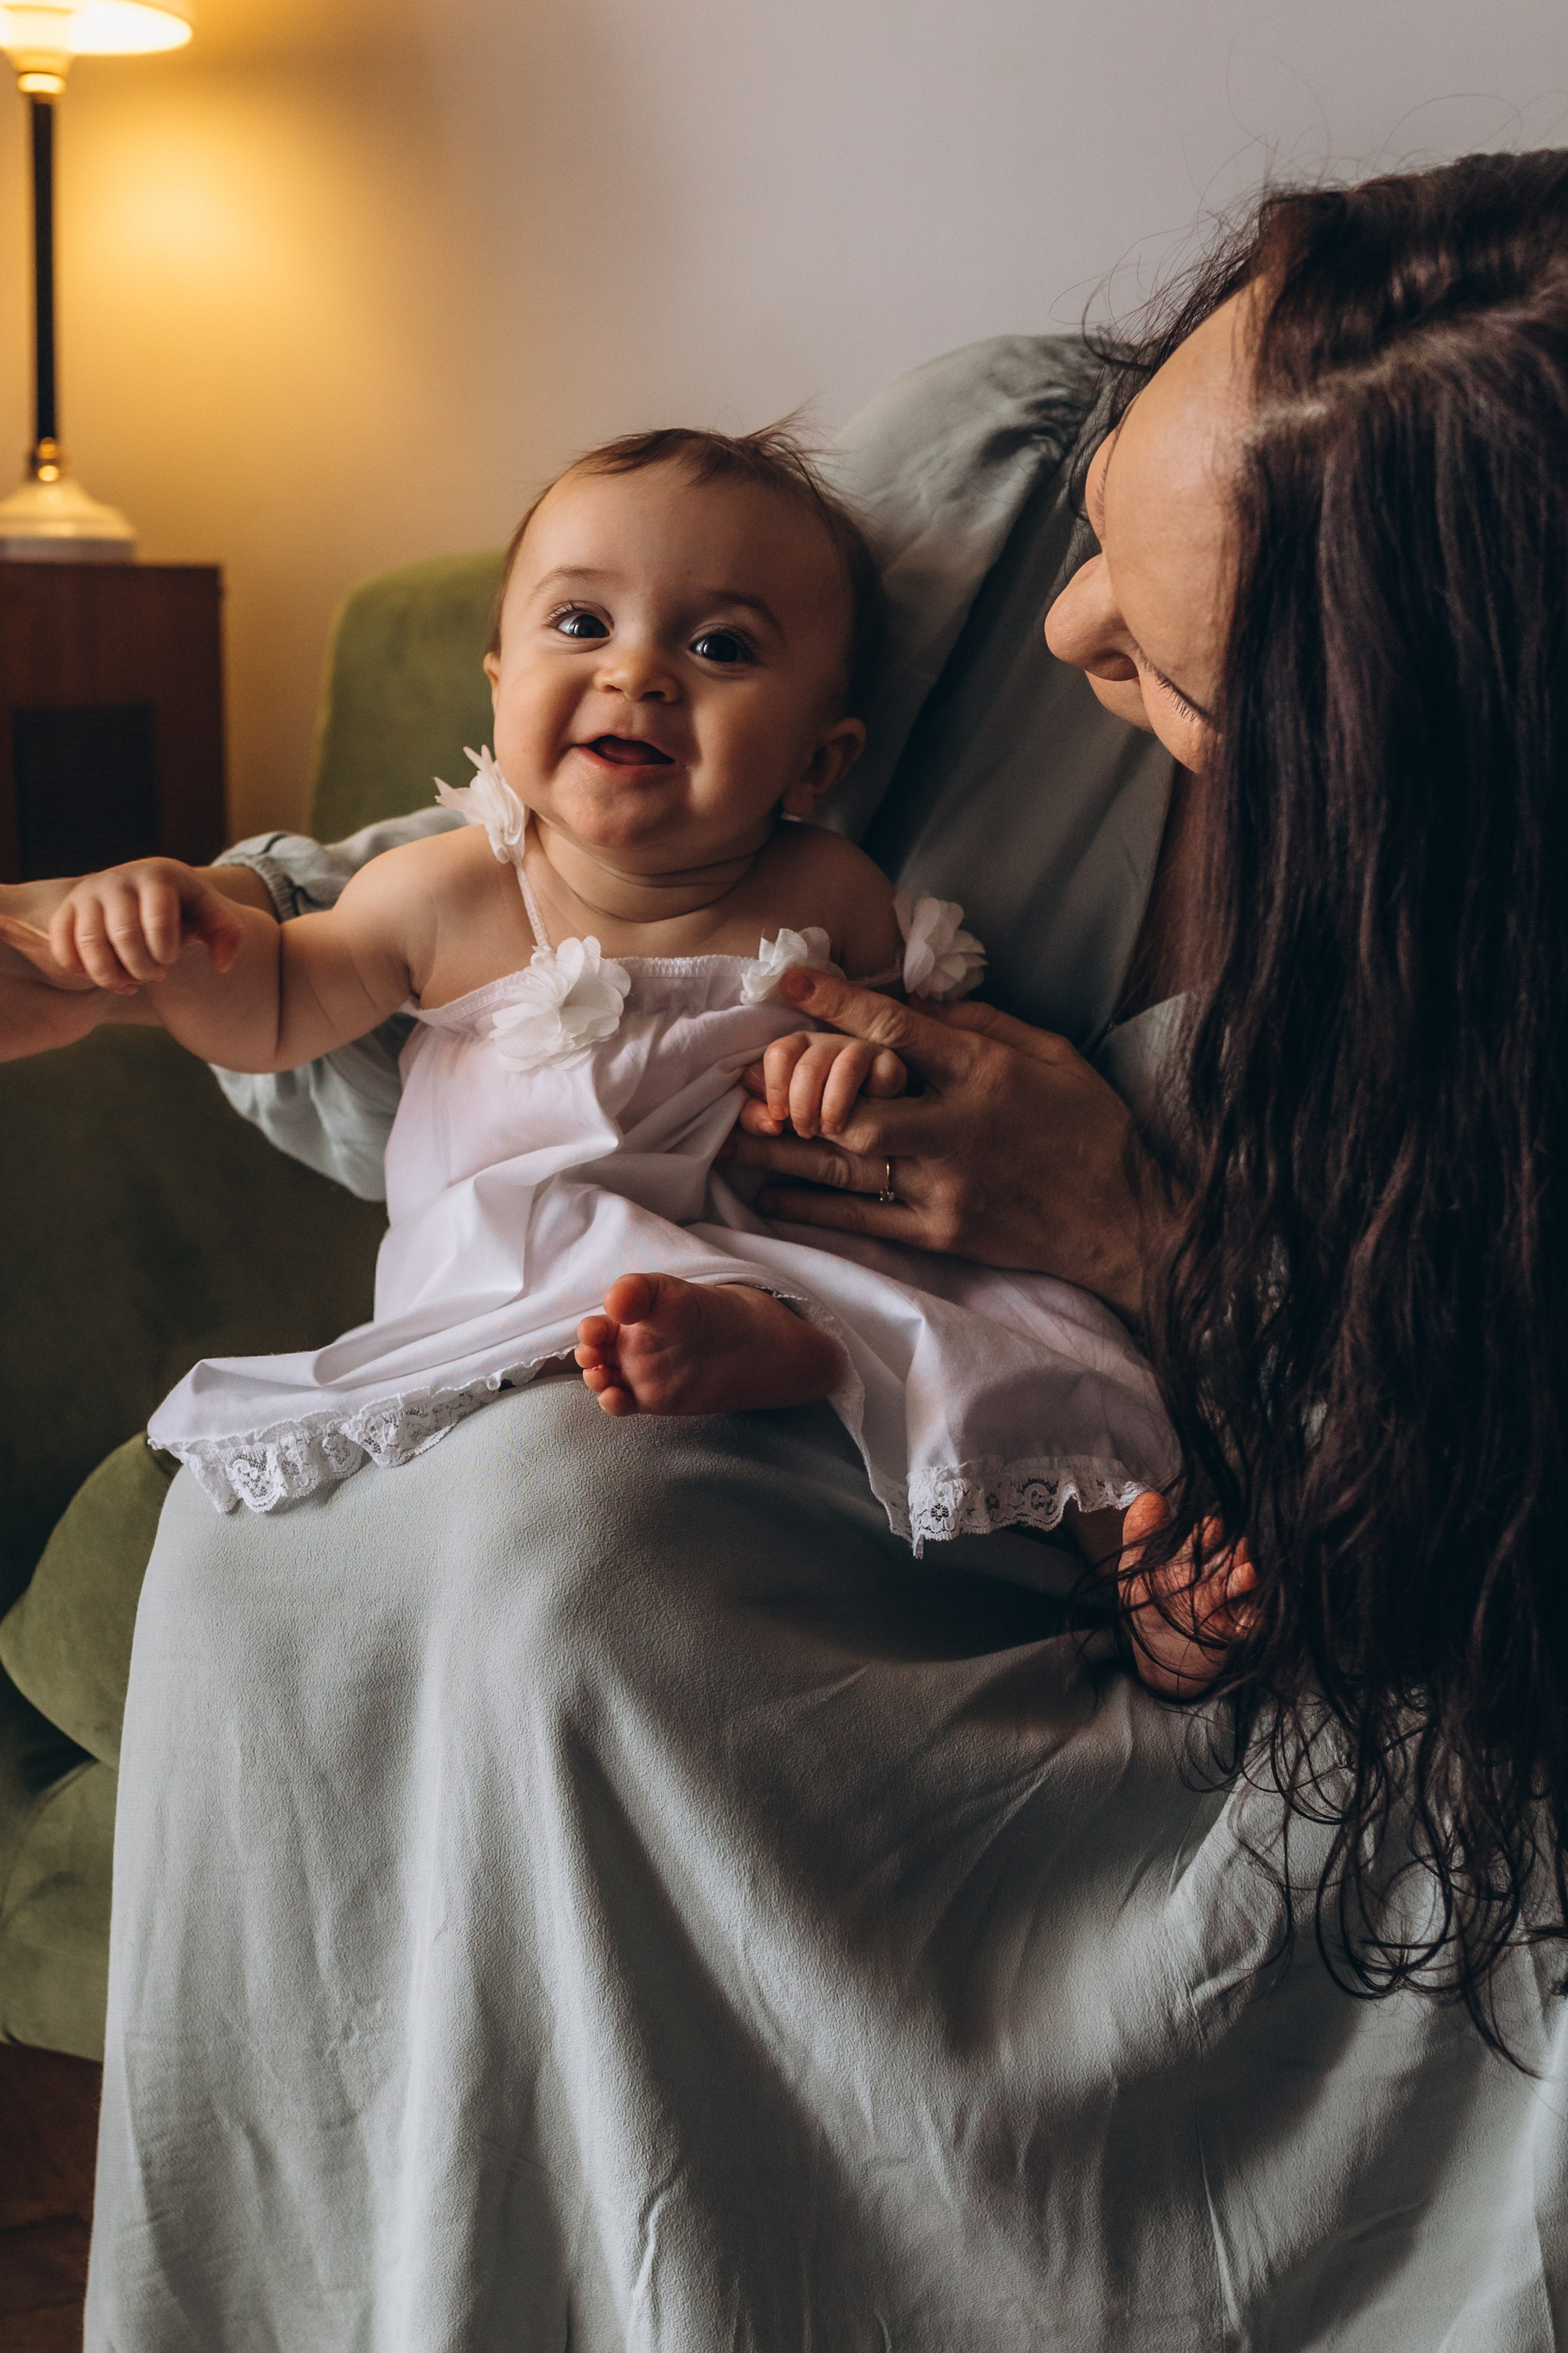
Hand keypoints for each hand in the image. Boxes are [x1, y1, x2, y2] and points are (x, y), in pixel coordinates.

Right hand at [47, 858, 244, 994]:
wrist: (150, 893)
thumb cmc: (186, 908)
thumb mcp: (214, 916)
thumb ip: (228, 936)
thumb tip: (221, 965)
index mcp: (156, 876)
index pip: (157, 917)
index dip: (166, 949)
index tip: (171, 959)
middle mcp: (117, 880)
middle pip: (124, 935)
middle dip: (143, 967)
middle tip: (157, 975)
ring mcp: (87, 894)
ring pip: (89, 944)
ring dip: (112, 975)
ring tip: (133, 984)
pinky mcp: (67, 912)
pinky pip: (62, 947)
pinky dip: (82, 971)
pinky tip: (108, 978)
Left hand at [723, 968, 1172, 1323]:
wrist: (1127, 1222)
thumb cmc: (1093, 1129)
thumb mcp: (1053, 1055)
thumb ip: (985, 1025)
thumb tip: (920, 999)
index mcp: (985, 1074)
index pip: (897, 1030)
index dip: (836, 1004)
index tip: (788, 983)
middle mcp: (958, 1129)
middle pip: (854, 1107)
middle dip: (795, 1094)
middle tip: (745, 1082)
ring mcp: (945, 1187)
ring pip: (845, 1165)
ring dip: (779, 1151)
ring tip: (726, 1139)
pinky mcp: (941, 1234)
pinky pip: (860, 1221)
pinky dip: (810, 1207)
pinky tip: (769, 1196)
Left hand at [1118, 1492, 1257, 1698]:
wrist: (1156, 1653)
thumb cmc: (1150, 1602)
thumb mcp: (1136, 1567)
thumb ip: (1140, 1534)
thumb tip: (1150, 1498)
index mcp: (1196, 1552)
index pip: (1208, 1534)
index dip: (1210, 1531)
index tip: (1210, 1528)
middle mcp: (1217, 1571)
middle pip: (1233, 1554)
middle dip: (1236, 1550)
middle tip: (1237, 1547)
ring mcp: (1229, 1600)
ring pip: (1245, 1583)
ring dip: (1248, 1578)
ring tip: (1249, 1574)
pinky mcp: (1236, 1630)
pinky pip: (1251, 1624)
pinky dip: (1253, 1622)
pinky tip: (1250, 1622)